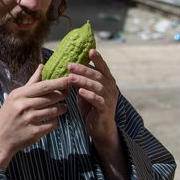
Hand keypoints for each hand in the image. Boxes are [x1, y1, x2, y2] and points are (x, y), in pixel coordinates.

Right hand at [0, 65, 69, 169]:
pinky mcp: (35, 132)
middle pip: (52, 97)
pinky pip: (53, 124)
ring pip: (55, 110)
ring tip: (61, 107)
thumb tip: (42, 66)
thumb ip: (31, 82)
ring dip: (61, 108)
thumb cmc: (8, 115)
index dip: (59, 82)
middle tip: (66, 94)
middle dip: (62, 95)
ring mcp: (29, 120)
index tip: (70, 78)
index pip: (44, 86)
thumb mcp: (15, 97)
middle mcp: (24, 106)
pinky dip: (55, 121)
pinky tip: (52, 120)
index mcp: (19, 95)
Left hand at [67, 49, 126, 179]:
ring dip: (84, 81)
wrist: (101, 130)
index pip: (103, 68)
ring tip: (70, 77)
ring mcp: (109, 99)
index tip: (90, 50)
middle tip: (70, 65)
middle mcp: (111, 89)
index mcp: (107, 82)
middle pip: (98, 75)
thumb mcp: (86, 93)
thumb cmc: (92, 109)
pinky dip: (89, 95)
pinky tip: (80, 92)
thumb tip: (68, 70)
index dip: (98, 59)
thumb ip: (81, 82)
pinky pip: (98, 100)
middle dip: (84, 69)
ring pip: (98, 86)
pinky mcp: (105, 110)